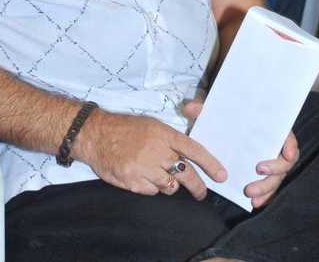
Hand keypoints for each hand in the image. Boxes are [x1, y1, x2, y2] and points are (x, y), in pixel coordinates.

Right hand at [74, 109, 226, 199]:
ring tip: (161, 176)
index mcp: (163, 133)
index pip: (193, 149)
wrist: (96, 134)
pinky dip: (152, 187)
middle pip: (186, 173)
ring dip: (170, 184)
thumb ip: (170, 139)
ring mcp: (144, 167)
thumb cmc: (125, 128)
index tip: (221, 175)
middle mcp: (157, 150)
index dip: (210, 163)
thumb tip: (188, 154)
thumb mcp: (151, 124)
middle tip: (202, 192)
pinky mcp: (133, 181)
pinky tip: (144, 177)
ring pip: (170, 185)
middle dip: (197, 186)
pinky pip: (152, 191)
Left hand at [184, 100, 299, 208]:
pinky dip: (264, 194)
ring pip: (277, 177)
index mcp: (270, 126)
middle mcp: (274, 144)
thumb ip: (205, 107)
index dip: (289, 147)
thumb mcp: (216, 107)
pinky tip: (254, 202)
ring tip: (252, 197)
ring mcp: (270, 158)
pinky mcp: (263, 170)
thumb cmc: (227, 110)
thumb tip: (190, 108)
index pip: (287, 137)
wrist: (228, 114)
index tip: (281, 158)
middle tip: (251, 185)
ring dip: (267, 189)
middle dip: (271, 177)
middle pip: (284, 163)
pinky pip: (269, 184)